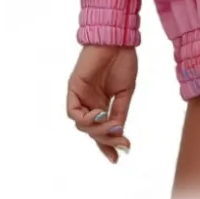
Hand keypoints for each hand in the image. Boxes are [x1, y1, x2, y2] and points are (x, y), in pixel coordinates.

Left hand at [66, 44, 137, 162]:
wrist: (118, 40)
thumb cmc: (123, 61)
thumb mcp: (126, 92)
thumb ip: (120, 112)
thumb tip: (119, 134)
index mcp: (102, 103)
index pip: (101, 130)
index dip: (107, 145)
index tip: (117, 158)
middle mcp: (89, 102)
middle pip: (92, 131)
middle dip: (106, 139)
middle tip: (121, 141)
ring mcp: (80, 96)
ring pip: (82, 125)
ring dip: (98, 129)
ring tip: (113, 124)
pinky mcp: (73, 89)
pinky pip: (73, 112)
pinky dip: (86, 119)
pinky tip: (100, 114)